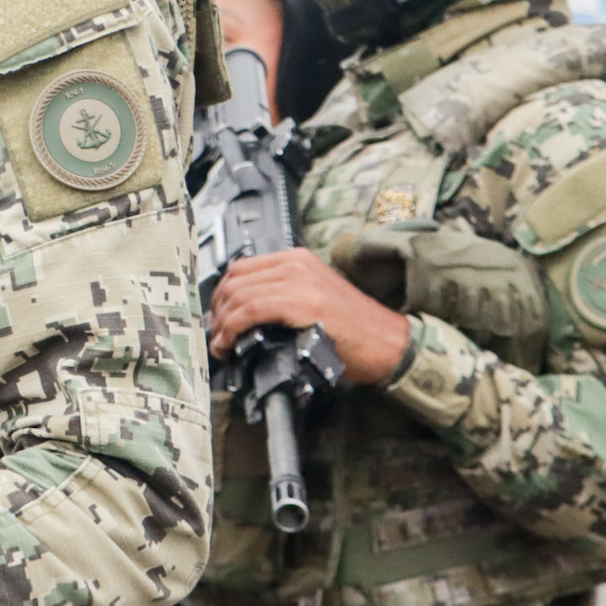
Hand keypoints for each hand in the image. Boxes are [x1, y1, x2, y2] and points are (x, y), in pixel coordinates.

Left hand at [209, 248, 413, 385]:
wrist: (390, 343)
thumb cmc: (354, 331)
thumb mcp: (314, 300)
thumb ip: (281, 297)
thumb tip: (241, 315)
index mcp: (298, 260)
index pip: (242, 268)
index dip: (221, 294)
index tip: (217, 317)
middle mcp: (297, 264)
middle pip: (235, 280)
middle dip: (217, 310)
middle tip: (215, 335)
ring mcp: (301, 281)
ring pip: (240, 295)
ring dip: (222, 323)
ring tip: (221, 345)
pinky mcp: (304, 303)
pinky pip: (252, 310)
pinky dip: (233, 329)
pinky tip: (229, 345)